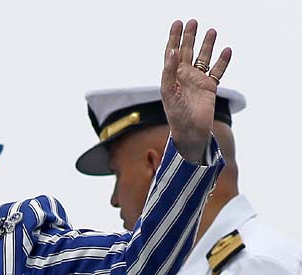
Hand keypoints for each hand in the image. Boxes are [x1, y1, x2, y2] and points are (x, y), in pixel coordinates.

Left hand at [161, 19, 231, 161]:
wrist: (190, 132)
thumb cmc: (176, 115)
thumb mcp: (168, 92)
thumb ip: (169, 71)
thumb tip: (172, 51)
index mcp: (172, 77)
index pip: (172, 53)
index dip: (174, 38)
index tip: (177, 23)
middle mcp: (185, 77)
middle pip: (188, 51)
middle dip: (190, 37)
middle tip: (193, 21)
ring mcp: (198, 81)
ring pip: (204, 58)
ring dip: (207, 45)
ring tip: (211, 30)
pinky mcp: (210, 88)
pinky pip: (218, 71)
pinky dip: (223, 61)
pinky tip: (226, 50)